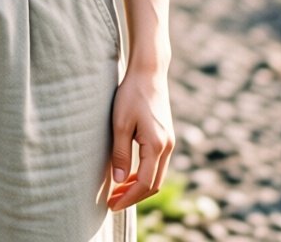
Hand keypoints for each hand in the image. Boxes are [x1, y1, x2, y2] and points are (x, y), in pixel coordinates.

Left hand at [106, 63, 175, 211]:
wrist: (149, 74)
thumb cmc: (131, 95)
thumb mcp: (120, 123)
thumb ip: (120, 153)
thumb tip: (119, 181)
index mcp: (156, 145)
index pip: (145, 184)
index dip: (128, 198)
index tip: (111, 205)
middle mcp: (167, 147)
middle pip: (153, 184)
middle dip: (133, 197)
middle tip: (112, 203)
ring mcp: (168, 142)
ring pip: (156, 176)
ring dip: (138, 187)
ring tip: (117, 192)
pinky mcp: (165, 137)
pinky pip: (156, 165)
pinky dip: (143, 176)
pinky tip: (127, 176)